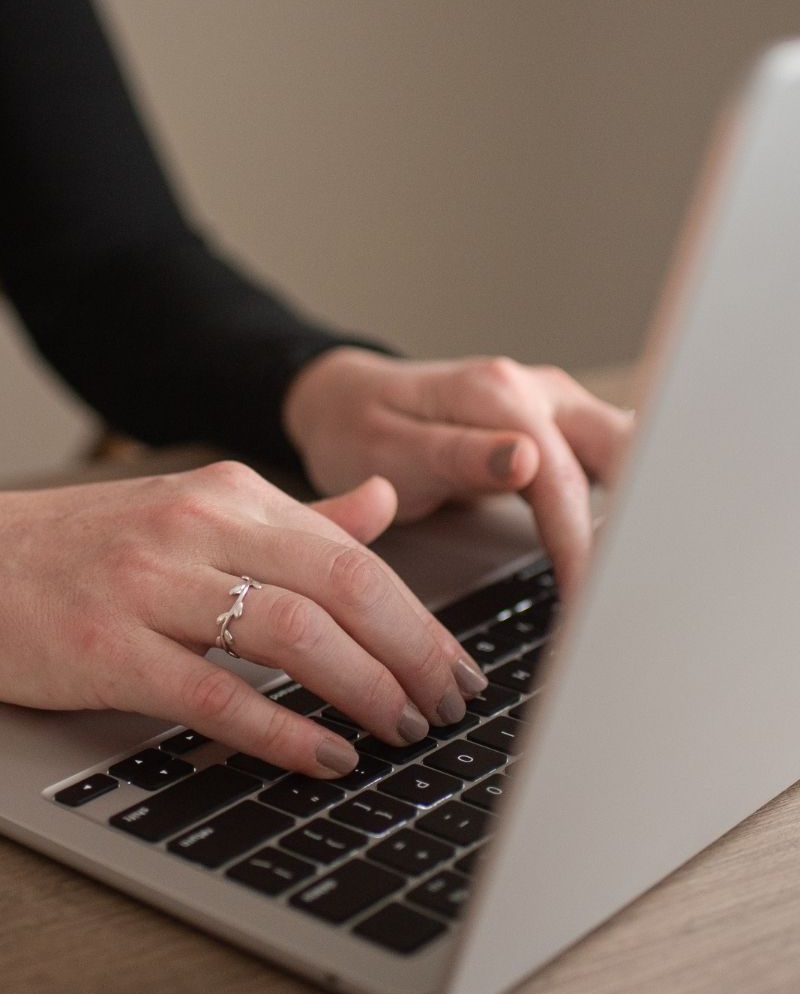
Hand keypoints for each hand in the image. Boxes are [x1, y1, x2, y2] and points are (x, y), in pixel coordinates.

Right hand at [0, 463, 491, 779]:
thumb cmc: (65, 547)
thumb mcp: (183, 510)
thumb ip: (289, 515)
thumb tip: (380, 507)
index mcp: (222, 493)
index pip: (350, 550)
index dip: (416, 614)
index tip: (456, 664)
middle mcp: (192, 526)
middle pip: (338, 585)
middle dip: (411, 653)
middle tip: (451, 706)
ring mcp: (146, 585)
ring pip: (289, 633)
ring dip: (362, 690)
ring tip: (402, 731)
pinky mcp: (104, 648)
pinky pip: (214, 693)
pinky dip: (280, 731)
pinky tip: (321, 758)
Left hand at [283, 348, 635, 595]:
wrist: (343, 404)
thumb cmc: (359, 429)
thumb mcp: (391, 450)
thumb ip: (459, 455)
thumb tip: (528, 460)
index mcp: (499, 393)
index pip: (563, 479)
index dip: (581, 546)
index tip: (590, 601)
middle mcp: (540, 392)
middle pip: (628, 451)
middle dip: (647, 519)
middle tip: (644, 591)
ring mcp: (556, 408)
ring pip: (632, 454)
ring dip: (647, 511)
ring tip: (651, 580)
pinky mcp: (561, 430)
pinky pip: (613, 466)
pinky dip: (629, 505)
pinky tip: (634, 551)